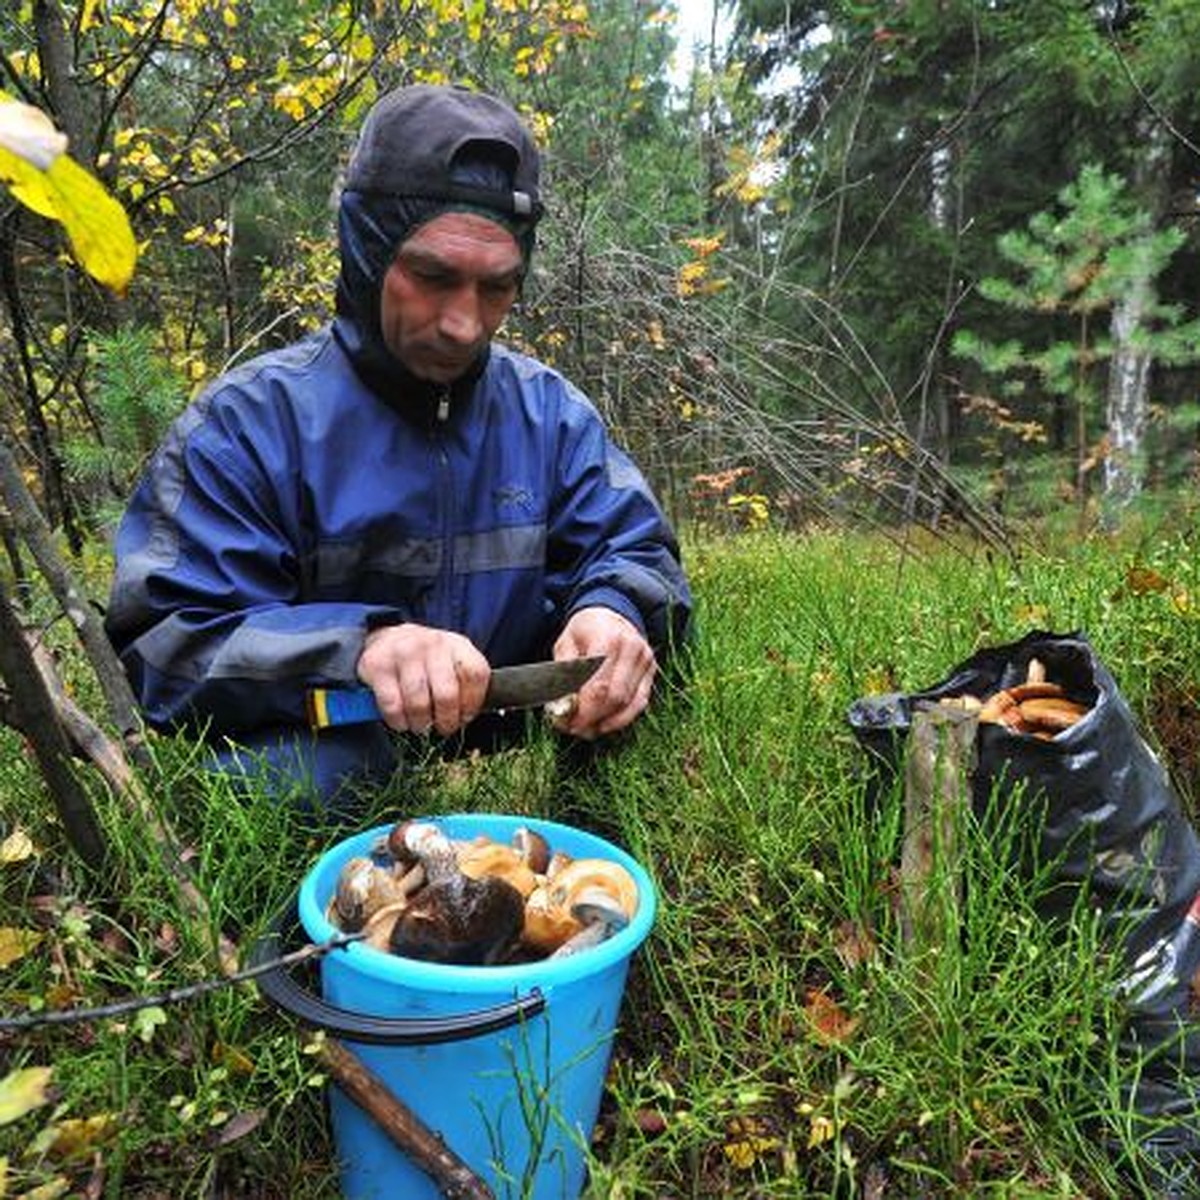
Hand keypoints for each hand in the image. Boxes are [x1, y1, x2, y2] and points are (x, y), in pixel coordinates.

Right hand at [356, 623, 488, 734]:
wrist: (387, 639)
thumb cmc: (426, 659)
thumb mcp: (452, 661)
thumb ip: (465, 683)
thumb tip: (468, 717)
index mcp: (457, 644)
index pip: (475, 674)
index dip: (472, 703)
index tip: (465, 717)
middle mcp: (432, 644)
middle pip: (446, 694)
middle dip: (446, 721)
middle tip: (443, 728)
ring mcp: (404, 653)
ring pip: (419, 703)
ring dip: (421, 724)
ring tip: (421, 726)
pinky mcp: (378, 665)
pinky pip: (393, 706)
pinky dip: (398, 721)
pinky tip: (402, 720)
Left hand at [552, 607, 656, 739]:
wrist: (611, 612)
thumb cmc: (584, 630)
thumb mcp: (565, 644)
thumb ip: (563, 675)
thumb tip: (562, 709)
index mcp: (607, 638)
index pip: (598, 686)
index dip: (583, 711)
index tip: (566, 723)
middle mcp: (632, 649)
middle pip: (615, 698)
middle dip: (593, 719)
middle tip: (574, 729)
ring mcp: (645, 660)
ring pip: (629, 704)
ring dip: (607, 722)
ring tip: (587, 729)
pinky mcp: (651, 671)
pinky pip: (640, 702)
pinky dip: (622, 718)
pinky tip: (605, 724)